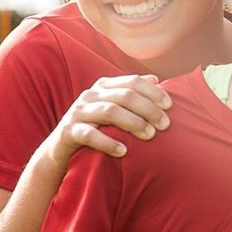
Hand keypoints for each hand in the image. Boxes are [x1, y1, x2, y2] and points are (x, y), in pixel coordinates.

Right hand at [35, 74, 172, 173]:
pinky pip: (89, 135)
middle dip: (148, 109)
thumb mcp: (113, 108)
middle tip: (165, 125)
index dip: (153, 92)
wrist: (60, 150)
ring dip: (133, 123)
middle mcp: (90, 96)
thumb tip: (156, 79)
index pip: (133, 82)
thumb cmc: (96, 128)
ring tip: (150, 136)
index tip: (170, 106)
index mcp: (103, 87)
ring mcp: (77, 113)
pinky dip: (108, 142)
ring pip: (110, 112)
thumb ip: (133, 94)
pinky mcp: (68, 132)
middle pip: (125, 96)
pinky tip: (124, 151)